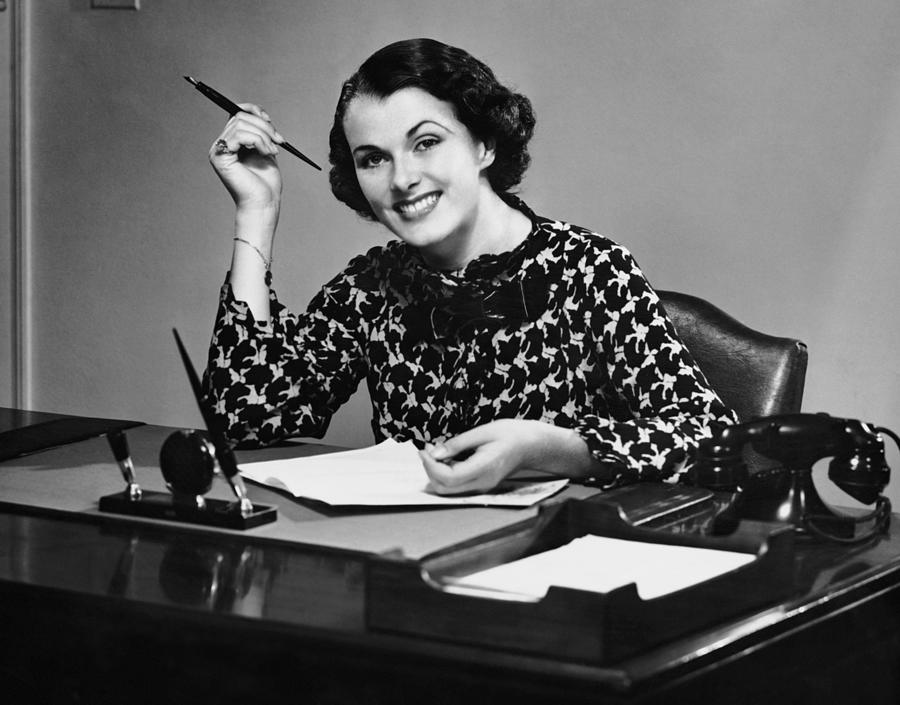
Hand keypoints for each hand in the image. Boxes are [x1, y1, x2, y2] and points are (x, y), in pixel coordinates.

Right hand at [209, 103, 283, 214]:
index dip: (252, 110)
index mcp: (232, 143)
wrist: (264, 204)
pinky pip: (239, 135)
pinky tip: (265, 153)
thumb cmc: (266, 184)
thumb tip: (261, 115)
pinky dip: (257, 141)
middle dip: (264, 126)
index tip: (269, 119)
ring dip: (263, 135)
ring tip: (273, 151)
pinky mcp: (220, 157)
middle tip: (278, 141)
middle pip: (239, 116)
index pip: (236, 113)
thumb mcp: (266, 151)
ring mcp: (218, 151)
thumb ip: (260, 134)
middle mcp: (222, 145)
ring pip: (240, 124)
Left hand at [419, 419, 593, 494]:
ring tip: (435, 452)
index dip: (431, 466)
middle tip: (426, 450)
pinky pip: (457, 486)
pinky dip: (446, 474)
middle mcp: (482, 483)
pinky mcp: (482, 484)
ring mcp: (482, 486)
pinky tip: (446, 458)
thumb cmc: (512, 434)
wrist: (533, 445)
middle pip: (445, 488)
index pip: (448, 477)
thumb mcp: (483, 432)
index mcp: (484, 469)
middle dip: (430, 471)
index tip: (424, 450)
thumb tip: (434, 453)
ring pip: (449, 490)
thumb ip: (457, 444)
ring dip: (436, 473)